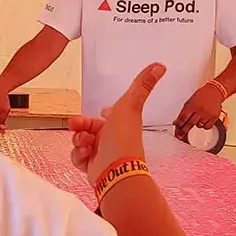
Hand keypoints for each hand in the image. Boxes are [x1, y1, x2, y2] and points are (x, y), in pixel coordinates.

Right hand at [68, 63, 166, 183]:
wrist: (115, 169)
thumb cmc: (123, 139)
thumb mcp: (131, 105)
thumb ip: (142, 85)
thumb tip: (159, 66)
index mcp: (120, 124)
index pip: (107, 116)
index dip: (101, 114)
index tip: (100, 112)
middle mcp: (111, 139)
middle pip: (87, 128)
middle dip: (80, 126)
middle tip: (76, 126)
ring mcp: (100, 153)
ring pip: (80, 142)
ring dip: (79, 141)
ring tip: (86, 144)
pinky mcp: (91, 166)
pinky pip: (77, 157)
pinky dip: (78, 155)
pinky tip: (85, 155)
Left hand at [174, 85, 222, 139]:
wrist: (214, 92)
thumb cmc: (201, 96)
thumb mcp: (189, 102)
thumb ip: (183, 112)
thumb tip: (177, 122)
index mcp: (192, 105)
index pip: (183, 118)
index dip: (179, 125)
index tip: (176, 129)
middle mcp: (200, 110)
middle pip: (190, 124)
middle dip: (183, 131)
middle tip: (180, 136)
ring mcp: (207, 114)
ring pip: (199, 126)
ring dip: (196, 125)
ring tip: (197, 118)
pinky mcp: (214, 117)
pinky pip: (207, 127)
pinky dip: (204, 126)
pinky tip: (203, 120)